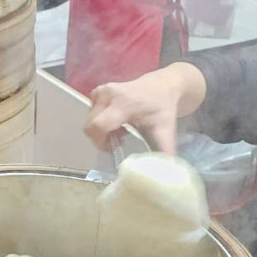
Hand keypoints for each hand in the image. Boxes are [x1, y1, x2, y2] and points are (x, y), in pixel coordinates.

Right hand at [83, 63, 206, 153]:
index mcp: (124, 103)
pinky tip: (114, 120)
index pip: (99, 125)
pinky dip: (99, 119)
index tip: (112, 148)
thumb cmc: (163, 107)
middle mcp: (110, 94)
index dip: (100, 141)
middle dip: (100, 137)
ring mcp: (103, 90)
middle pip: (91, 124)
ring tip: (118, 130)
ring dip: (100, 128)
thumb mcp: (166, 129)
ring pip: (90, 118)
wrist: (163, 85)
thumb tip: (164, 171)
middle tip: (117, 141)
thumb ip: (164, 150)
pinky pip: (91, 110)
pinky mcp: (100, 90)